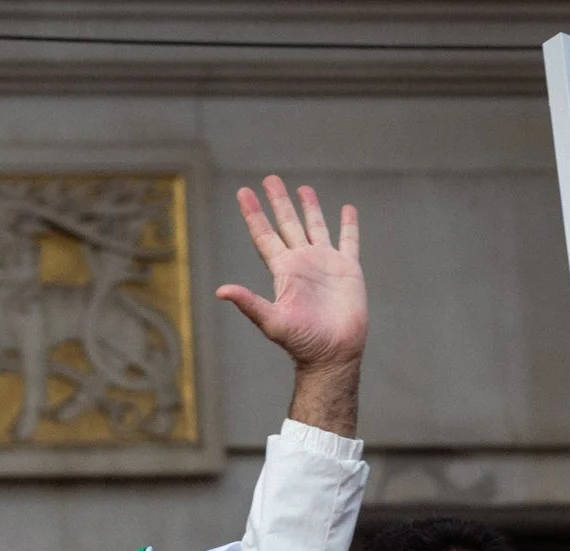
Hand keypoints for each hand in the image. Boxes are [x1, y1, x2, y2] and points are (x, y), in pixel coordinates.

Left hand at [216, 176, 365, 432]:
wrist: (333, 353)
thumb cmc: (302, 341)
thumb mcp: (272, 321)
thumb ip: (249, 303)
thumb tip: (220, 291)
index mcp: (283, 270)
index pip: (265, 235)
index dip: (254, 214)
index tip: (244, 192)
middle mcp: (302, 262)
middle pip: (287, 224)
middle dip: (278, 202)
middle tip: (269, 179)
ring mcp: (325, 264)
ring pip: (315, 227)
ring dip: (309, 208)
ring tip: (302, 188)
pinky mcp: (348, 269)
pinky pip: (348, 240)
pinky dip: (348, 225)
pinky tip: (346, 208)